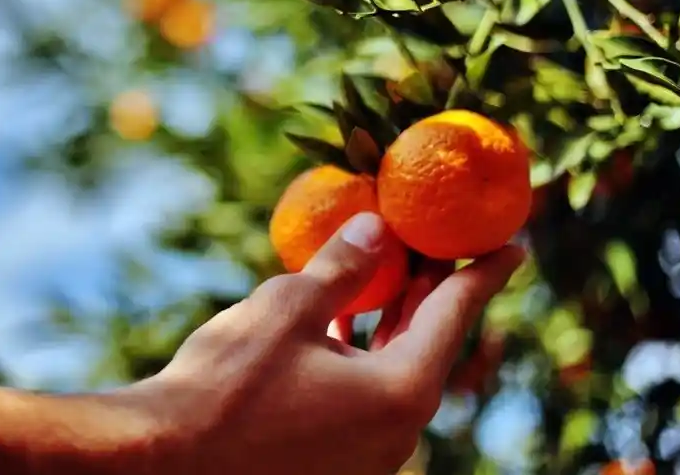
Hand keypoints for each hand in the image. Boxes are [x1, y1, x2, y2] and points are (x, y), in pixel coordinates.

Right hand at [132, 212, 524, 474]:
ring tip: (395, 266)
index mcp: (399, 393)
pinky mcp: (331, 455)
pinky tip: (340, 316)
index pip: (455, 316)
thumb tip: (377, 228)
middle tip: (445, 241)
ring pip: (392, 366)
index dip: (485, 273)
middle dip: (436, 288)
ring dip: (393, 316)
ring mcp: (363, 449)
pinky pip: (362, 389)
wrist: (165, 462)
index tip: (513, 245)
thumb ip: (341, 268)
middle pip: (427, 341)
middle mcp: (394, 430)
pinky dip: (360, 348)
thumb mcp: (287, 310)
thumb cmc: (226, 385)